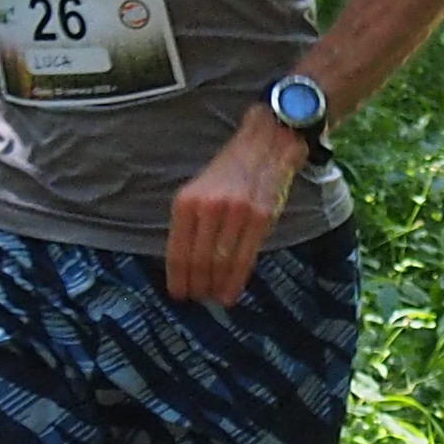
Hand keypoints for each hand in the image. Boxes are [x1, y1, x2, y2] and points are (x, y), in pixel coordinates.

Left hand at [162, 112, 305, 306]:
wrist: (265, 144)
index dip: (177, 278)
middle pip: (198, 261)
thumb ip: (192, 223)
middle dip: (197, 285)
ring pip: (221, 263)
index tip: (178, 295)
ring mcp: (235, 213)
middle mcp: (208, 207)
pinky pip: (245, 258)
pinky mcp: (260, 217)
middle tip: (198, 300)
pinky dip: (236, 280)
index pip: (178, 251)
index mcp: (187, 201)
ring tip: (214, 299)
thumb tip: (186, 265)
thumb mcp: (200, 191)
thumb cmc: (230, 171)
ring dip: (216, 286)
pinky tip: (230, 293)